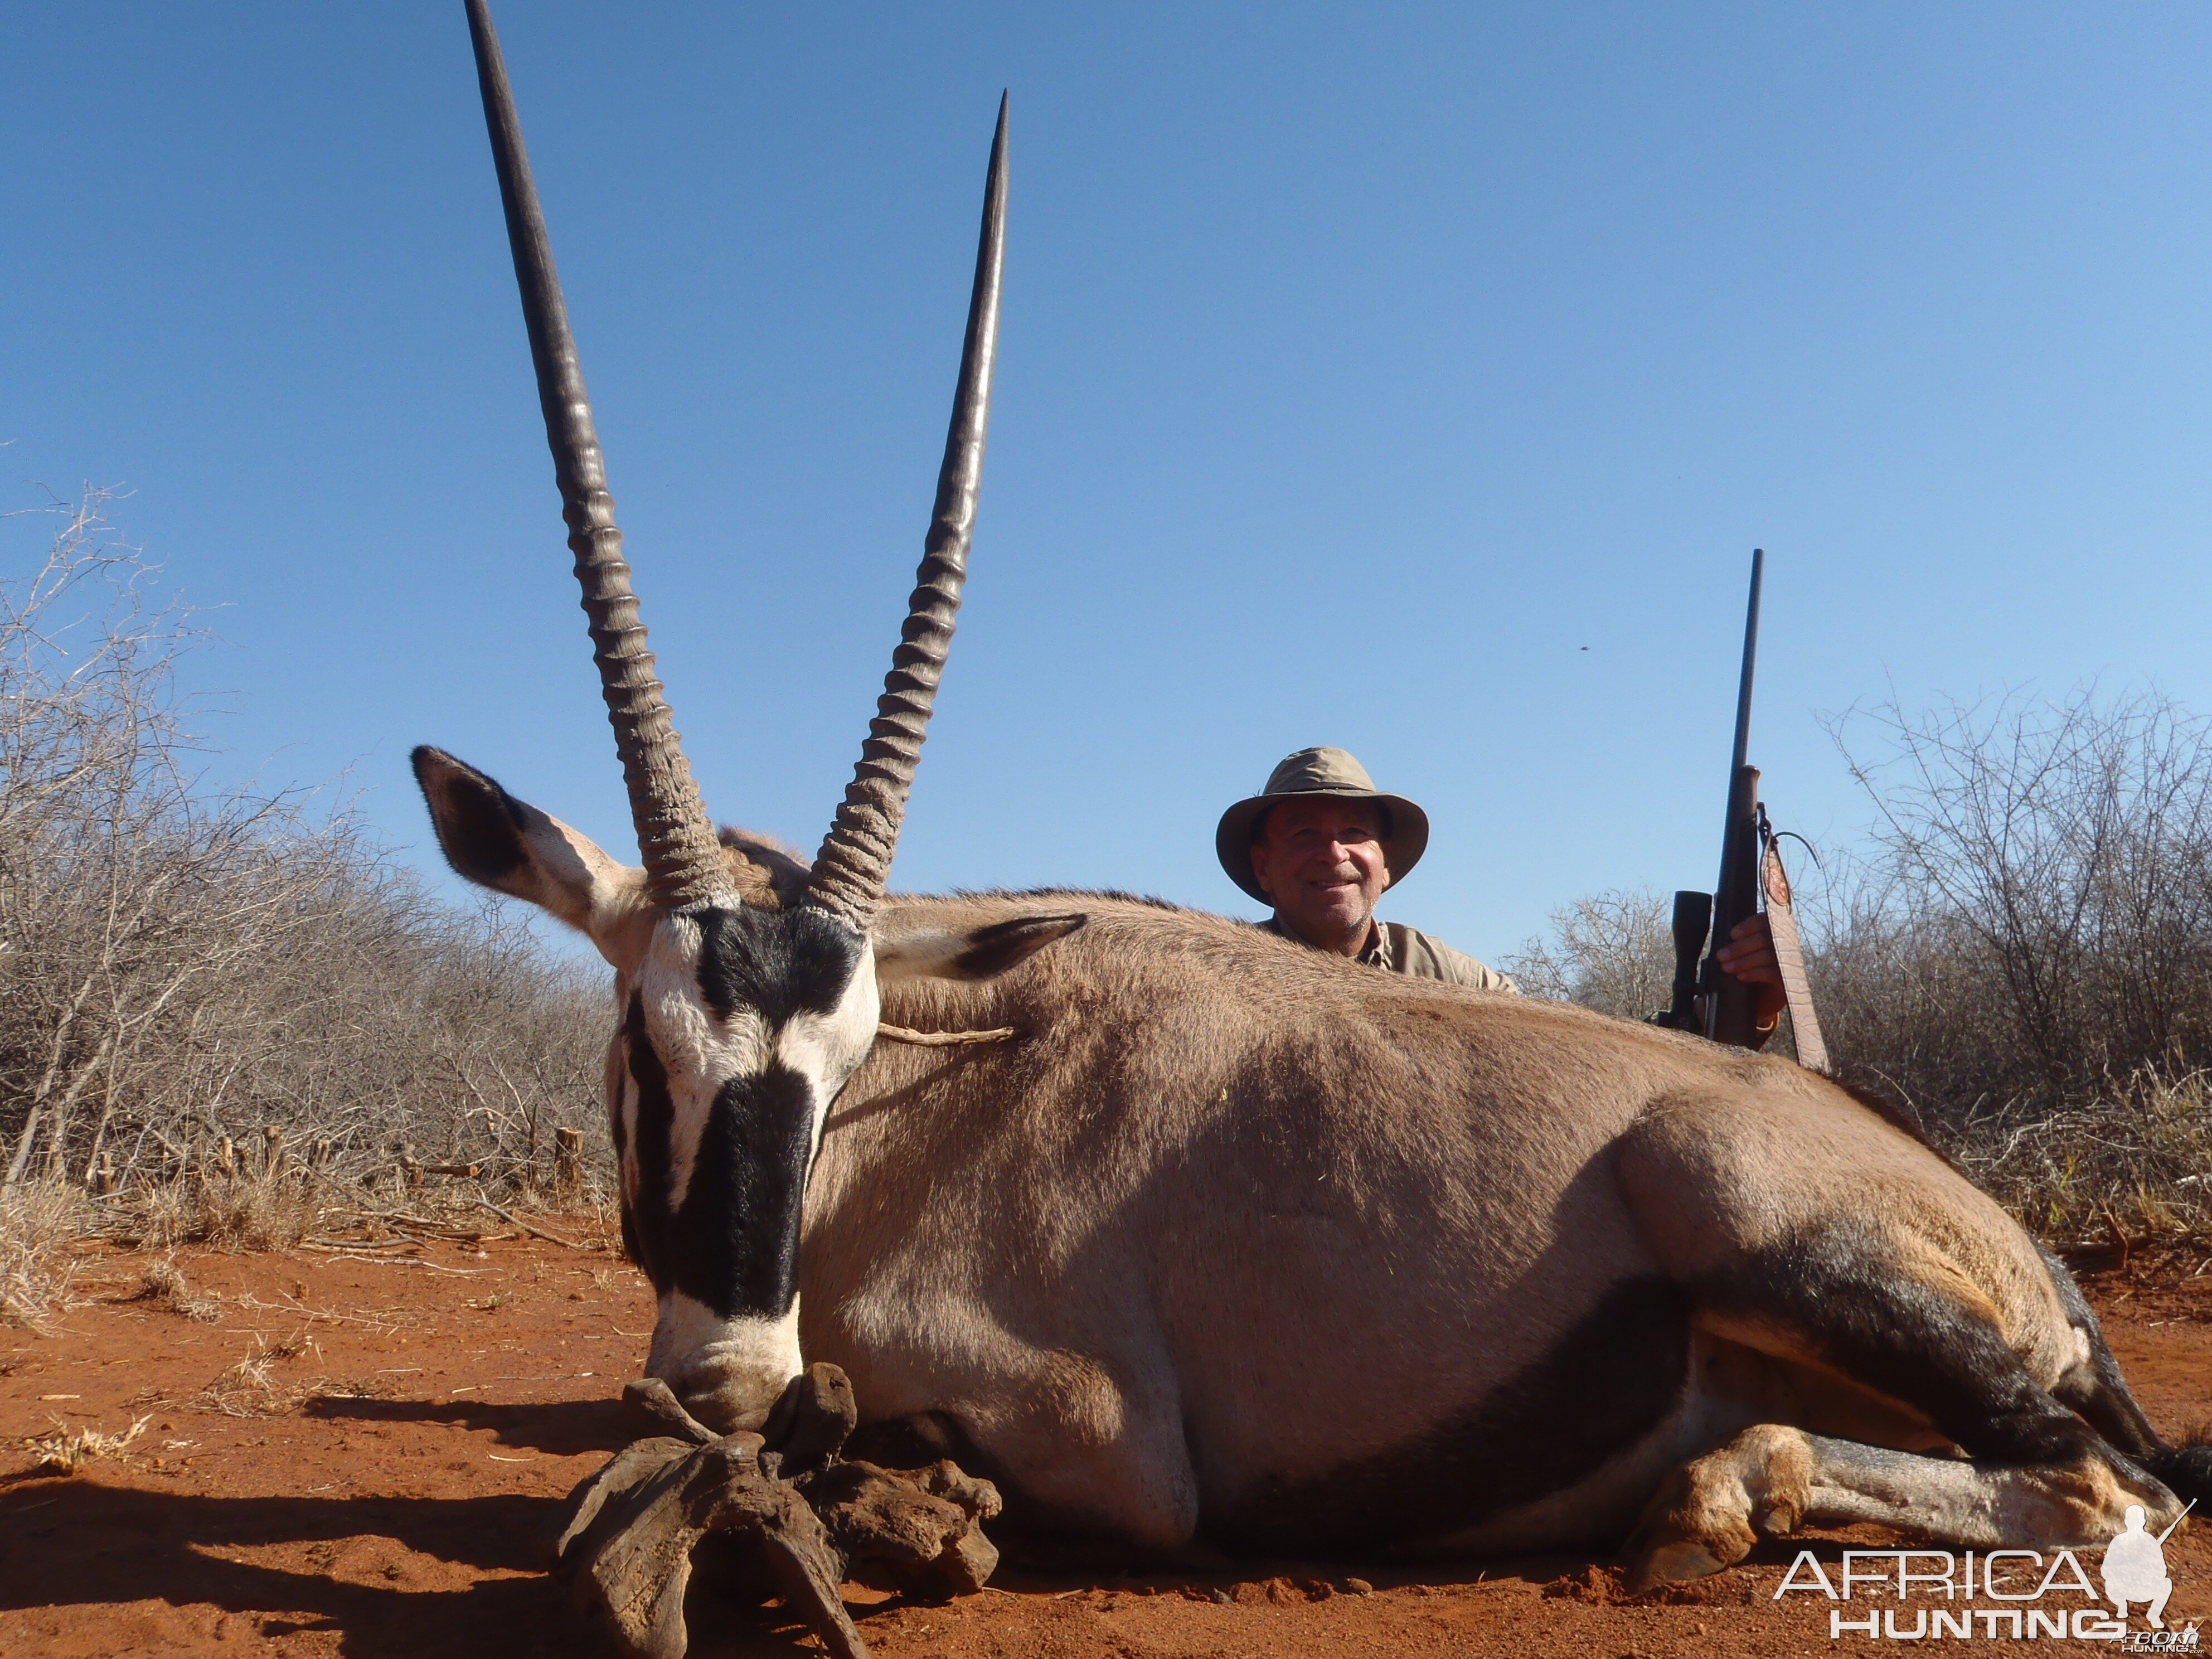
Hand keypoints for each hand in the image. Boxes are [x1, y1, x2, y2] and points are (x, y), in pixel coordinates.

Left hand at [1714, 914, 1788, 1029]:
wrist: (1760, 1003)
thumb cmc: (1749, 976)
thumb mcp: (1743, 957)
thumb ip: (1739, 944)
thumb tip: (1724, 940)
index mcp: (1773, 934)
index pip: (1765, 922)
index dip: (1748, 926)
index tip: (1732, 935)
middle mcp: (1784, 946)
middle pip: (1764, 939)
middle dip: (1739, 947)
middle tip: (1721, 956)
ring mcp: (1789, 963)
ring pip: (1767, 955)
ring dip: (1743, 961)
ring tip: (1727, 967)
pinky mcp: (1788, 981)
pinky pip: (1772, 973)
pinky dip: (1754, 973)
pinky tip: (1741, 976)